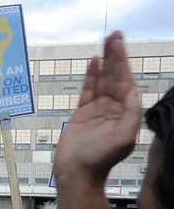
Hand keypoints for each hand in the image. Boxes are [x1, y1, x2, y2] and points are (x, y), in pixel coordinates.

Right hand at [54, 31, 140, 182]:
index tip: (119, 46)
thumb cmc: (99, 159)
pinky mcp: (82, 114)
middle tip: (114, 35)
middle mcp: (113, 108)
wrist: (76, 173)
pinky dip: (91, 76)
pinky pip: (87, 90)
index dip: (123, 63)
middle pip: (115, 76)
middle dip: (116, 56)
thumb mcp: (124, 137)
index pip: (126, 82)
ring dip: (105, 61)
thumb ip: (131, 113)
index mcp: (125, 113)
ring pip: (102, 80)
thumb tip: (132, 90)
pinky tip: (94, 62)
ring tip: (106, 42)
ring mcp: (97, 110)